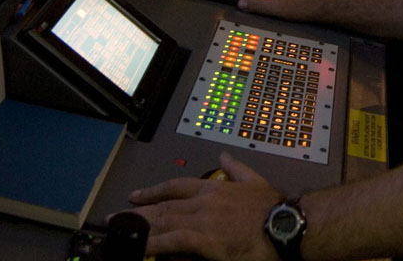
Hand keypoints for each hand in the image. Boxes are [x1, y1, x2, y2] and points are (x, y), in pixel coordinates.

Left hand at [123, 152, 281, 259]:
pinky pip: (172, 240)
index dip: (153, 191)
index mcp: (214, 187)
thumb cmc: (274, 208)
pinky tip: (141, 247)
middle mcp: (204, 201)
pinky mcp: (205, 240)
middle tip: (115, 218)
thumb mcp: (254, 181)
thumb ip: (236, 168)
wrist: (286, 224)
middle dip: (137, 212)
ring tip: (119, 232)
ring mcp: (202, 220)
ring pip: (163, 222)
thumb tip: (224, 156)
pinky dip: (154, 243)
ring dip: (139, 227)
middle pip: (162, 205)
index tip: (136, 195)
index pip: (175, 186)